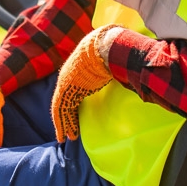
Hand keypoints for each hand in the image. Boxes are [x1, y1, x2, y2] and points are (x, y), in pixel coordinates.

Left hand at [50, 25, 121, 141]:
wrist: (103, 47)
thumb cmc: (110, 53)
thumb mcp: (107, 63)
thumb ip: (110, 70)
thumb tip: (126, 71)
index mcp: (76, 71)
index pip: (71, 91)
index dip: (72, 104)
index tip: (76, 114)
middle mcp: (68, 77)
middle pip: (64, 101)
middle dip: (66, 117)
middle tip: (68, 131)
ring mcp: (65, 84)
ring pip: (61, 109)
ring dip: (64, 125)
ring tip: (66, 138)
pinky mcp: (65, 91)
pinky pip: (61, 112)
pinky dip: (62, 125)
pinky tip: (64, 136)